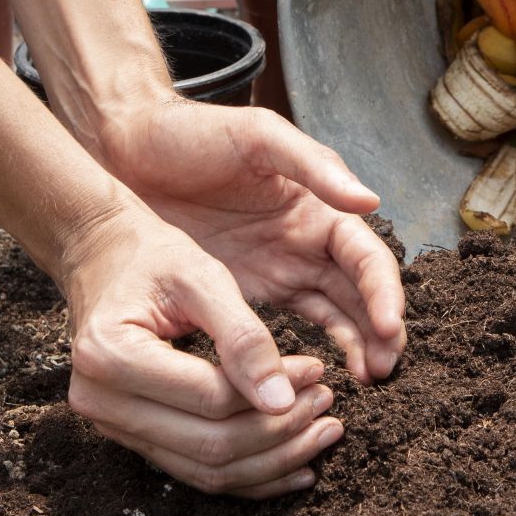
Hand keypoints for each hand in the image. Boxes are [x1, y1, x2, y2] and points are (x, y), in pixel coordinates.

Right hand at [60, 201, 344, 497]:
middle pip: (210, 446)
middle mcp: (100, 401)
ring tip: (322, 432)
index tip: (319, 370)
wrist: (103, 259)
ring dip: (272, 459)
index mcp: (110, 355)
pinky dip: (250, 475)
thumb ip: (242, 337)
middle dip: (280, 433)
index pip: (210, 398)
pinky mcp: (133, 437)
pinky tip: (295, 466)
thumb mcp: (200, 277)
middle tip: (328, 403)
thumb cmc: (152, 258)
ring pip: (207, 471)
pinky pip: (197, 472)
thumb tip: (283, 402)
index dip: (274, 391)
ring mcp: (112, 426)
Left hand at [90, 99, 406, 382]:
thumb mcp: (257, 137)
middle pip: (360, 294)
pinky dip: (310, 353)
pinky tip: (317, 378)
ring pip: (334, 316)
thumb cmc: (192, 133)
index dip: (383, 292)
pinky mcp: (246, 293)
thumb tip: (371, 200)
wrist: (126, 148)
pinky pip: (290, 329)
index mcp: (319, 207)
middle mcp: (307, 243)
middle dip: (379, 332)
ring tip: (367, 382)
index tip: (389, 327)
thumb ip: (313, 166)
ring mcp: (279, 270)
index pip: (366, 257)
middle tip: (383, 371)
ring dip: (355, 347)